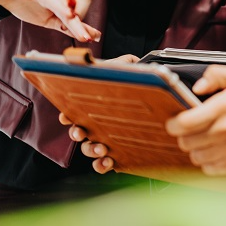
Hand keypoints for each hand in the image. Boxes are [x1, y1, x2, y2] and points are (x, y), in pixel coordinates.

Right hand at [58, 55, 136, 173]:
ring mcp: (103, 140)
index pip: (73, 110)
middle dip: (76, 132)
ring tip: (102, 148)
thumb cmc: (139, 88)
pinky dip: (102, 165)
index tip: (66, 116)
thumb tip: (126, 60)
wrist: (159, 105)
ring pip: (88, 149)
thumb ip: (124, 64)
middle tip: (81, 132)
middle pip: (77, 131)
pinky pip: (102, 164)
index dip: (66, 114)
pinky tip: (109, 161)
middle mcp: (95, 124)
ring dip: (91, 149)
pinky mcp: (115, 153)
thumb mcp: (131, 72)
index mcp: (94, 106)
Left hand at [165, 65, 225, 176]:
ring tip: (207, 139)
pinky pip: (207, 168)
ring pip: (194, 156)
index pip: (184, 123)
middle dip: (185, 135)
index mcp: (223, 108)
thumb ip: (216, 75)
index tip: (175, 121)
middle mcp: (224, 131)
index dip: (174, 123)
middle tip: (193, 129)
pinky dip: (208, 161)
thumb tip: (197, 87)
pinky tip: (217, 150)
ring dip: (197, 148)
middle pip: (186, 141)